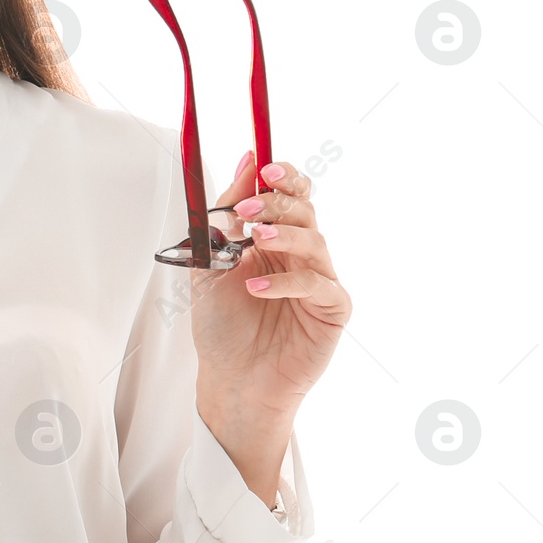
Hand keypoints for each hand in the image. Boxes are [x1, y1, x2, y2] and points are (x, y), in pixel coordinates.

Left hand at [191, 153, 351, 420]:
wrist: (230, 379)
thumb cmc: (222, 327)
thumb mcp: (211, 264)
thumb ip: (225, 217)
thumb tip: (245, 163)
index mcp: (274, 240)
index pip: (291, 195)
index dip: (283, 177)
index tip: (264, 167)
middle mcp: (300, 256)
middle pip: (305, 212)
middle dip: (278, 201)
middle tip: (250, 206)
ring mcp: (318, 282)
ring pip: (316, 242)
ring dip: (284, 234)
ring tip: (254, 238)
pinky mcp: (331, 310)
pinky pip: (319, 286)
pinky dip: (288, 282)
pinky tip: (256, 288)